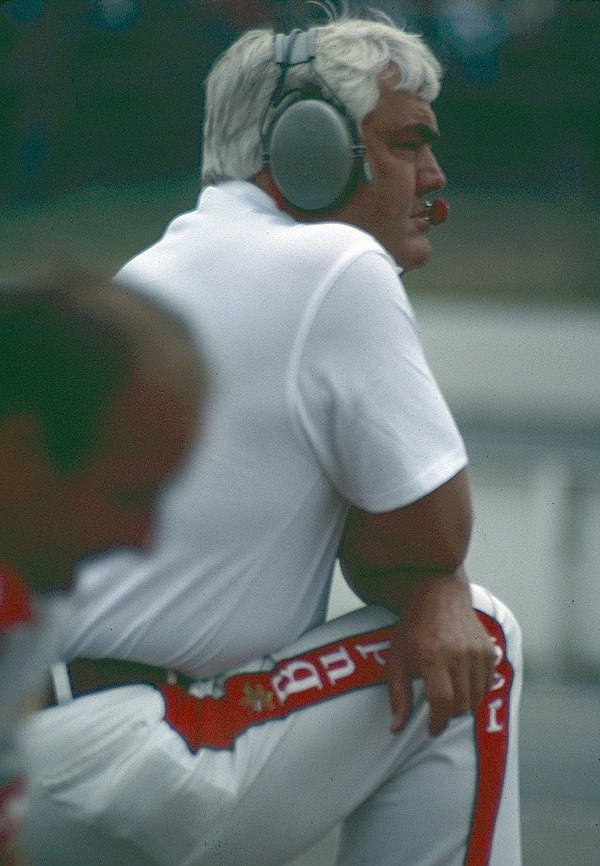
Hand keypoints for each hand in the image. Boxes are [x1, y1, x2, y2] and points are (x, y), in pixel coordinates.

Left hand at [386, 572, 494, 735]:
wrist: (438, 593)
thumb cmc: (413, 627)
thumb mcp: (396, 657)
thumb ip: (398, 694)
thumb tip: (396, 728)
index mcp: (433, 656)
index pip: (442, 701)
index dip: (438, 721)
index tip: (431, 729)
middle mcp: (459, 654)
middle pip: (462, 704)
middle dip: (449, 715)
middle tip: (437, 710)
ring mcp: (478, 652)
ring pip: (477, 698)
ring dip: (463, 704)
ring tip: (448, 695)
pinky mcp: (489, 650)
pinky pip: (487, 684)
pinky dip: (475, 690)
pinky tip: (461, 680)